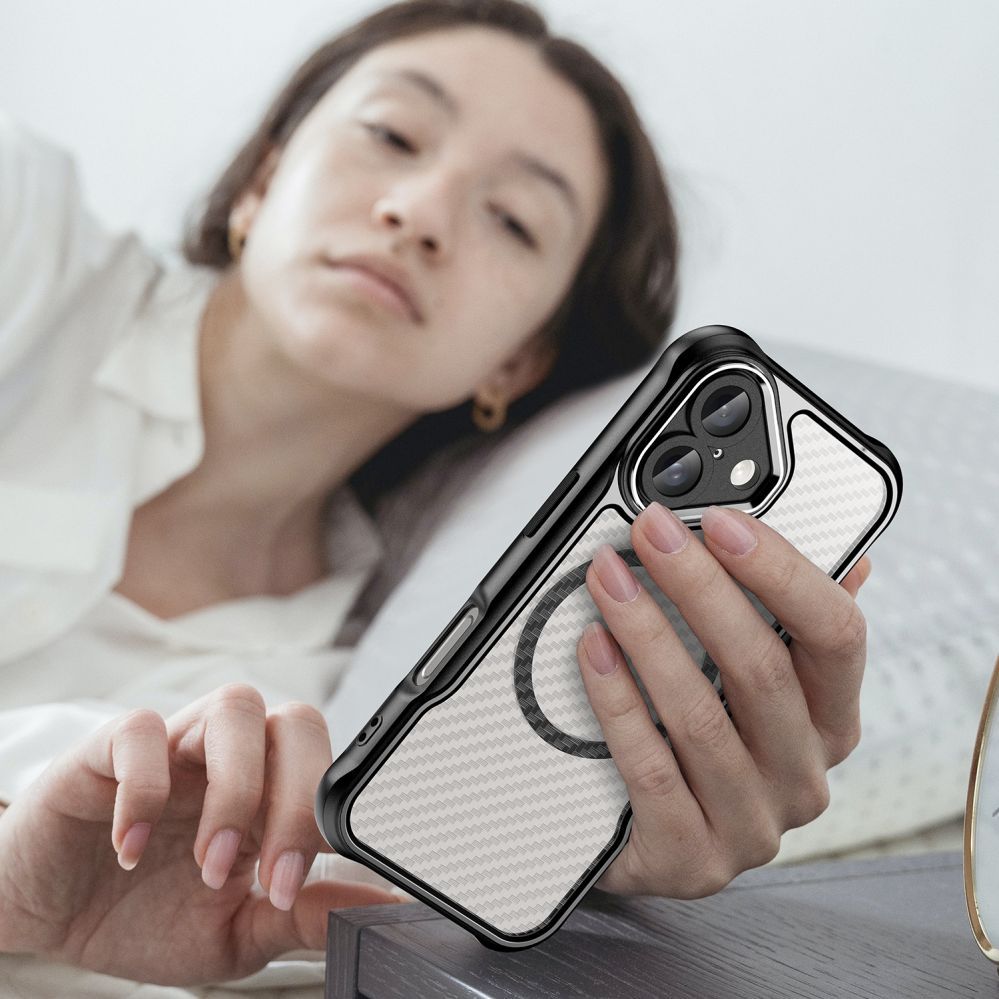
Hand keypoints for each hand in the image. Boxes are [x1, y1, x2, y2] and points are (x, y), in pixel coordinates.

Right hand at [0, 684, 397, 984]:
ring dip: (235, 787)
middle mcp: (232, 756)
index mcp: (271, 792)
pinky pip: (142, 731)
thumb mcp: (234, 933)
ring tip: (209, 865)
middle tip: (269, 877)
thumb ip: (302, 915)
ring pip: (235, 706)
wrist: (48, 915)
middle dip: (296, 797)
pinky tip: (132, 850)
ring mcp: (177, 744)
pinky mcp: (111, 747)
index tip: (298, 888)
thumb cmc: (146, 915)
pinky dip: (146, 790)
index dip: (326, 818)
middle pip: (295, 721)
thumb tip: (380, 907)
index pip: (327, 766)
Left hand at [577, 503, 871, 898]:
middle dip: (698, 588)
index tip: (722, 521)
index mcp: (830, 719)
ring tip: (608, 581)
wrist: (644, 839)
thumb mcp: (746, 677)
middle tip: (648, 535)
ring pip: (700, 717)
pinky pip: (650, 770)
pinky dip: (617, 703)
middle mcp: (802, 774)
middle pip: (762, 669)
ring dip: (647, 635)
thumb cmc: (698, 740)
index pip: (837, 634)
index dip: (782, 571)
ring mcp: (751, 824)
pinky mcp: (692, 859)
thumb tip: (841, 555)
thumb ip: (783, 617)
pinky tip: (593, 651)